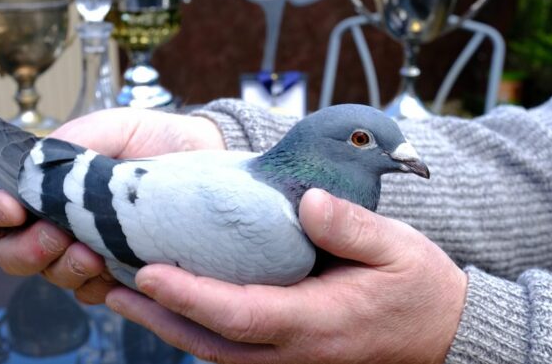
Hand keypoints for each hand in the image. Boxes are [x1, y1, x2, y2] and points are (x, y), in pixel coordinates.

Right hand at [0, 108, 224, 303]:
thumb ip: (70, 144)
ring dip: (65, 267)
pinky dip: (95, 285)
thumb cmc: (156, 139)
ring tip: (93, 253)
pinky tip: (113, 269)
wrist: (206, 155)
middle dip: (27, 248)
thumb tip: (33, 167)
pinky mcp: (117, 272)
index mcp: (48, 185)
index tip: (11, 209)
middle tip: (57, 235)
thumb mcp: (111, 128)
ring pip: (51, 275)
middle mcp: (58, 221)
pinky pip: (90, 293)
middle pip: (13, 252)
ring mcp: (85, 250)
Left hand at [105, 189, 467, 363]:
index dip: (191, 298)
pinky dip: (193, 329)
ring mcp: (288, 359)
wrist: (440, 333)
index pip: (241, 314)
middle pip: (211, 342)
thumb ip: (352, 227)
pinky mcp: (285, 355)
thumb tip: (306, 204)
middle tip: (111, 286)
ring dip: (166, 326)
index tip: (149, 273)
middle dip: (158, 317)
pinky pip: (229, 348)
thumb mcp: (399, 248)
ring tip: (124, 295)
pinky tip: (169, 306)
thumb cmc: (419, 287)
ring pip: (214, 351)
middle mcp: (294, 351)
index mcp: (318, 323)